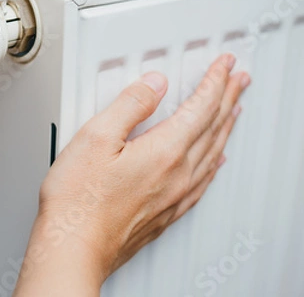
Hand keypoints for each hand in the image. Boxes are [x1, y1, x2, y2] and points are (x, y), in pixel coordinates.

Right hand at [13, 54, 249, 295]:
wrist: (73, 247)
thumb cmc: (77, 201)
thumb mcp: (96, 137)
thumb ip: (130, 106)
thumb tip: (155, 84)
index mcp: (163, 152)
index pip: (200, 107)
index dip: (215, 81)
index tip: (224, 65)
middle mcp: (176, 175)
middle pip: (213, 128)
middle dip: (228, 98)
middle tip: (239, 80)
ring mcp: (173, 196)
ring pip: (212, 153)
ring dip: (225, 127)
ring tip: (234, 111)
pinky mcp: (164, 213)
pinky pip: (203, 181)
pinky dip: (214, 162)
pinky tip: (216, 162)